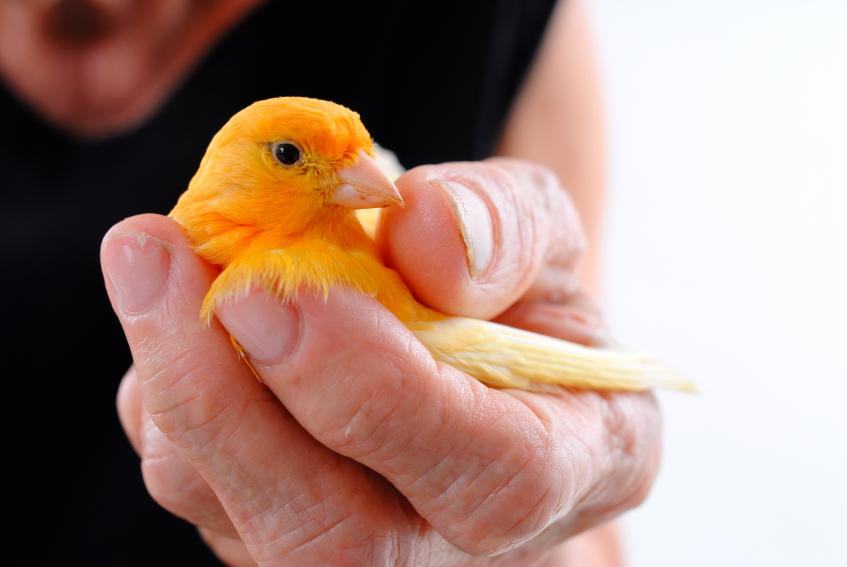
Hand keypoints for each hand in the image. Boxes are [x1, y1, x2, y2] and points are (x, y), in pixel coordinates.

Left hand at [104, 159, 660, 565]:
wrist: (476, 344)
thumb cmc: (518, 291)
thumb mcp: (542, 230)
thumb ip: (504, 225)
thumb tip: (420, 229)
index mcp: (574, 463)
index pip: (491, 475)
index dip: (375, 392)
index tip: (268, 289)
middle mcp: (462, 540)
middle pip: (333, 539)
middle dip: (225, 402)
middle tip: (151, 258)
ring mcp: (363, 551)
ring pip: (233, 517)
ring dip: (176, 385)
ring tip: (163, 265)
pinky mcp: (278, 531)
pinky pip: (194, 485)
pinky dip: (165, 397)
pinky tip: (187, 317)